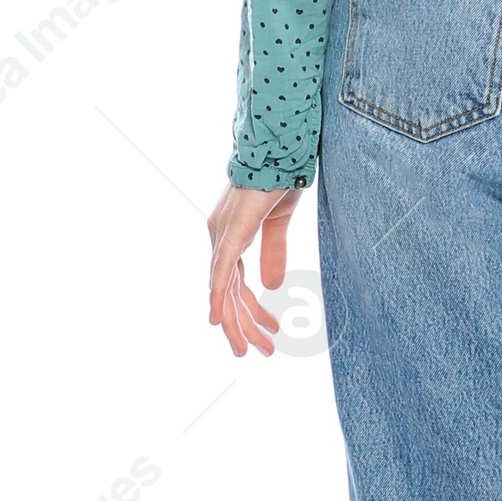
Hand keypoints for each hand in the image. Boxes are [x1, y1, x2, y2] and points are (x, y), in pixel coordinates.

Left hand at [207, 183, 300, 357]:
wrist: (282, 148)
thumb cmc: (281, 176)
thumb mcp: (280, 223)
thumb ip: (274, 253)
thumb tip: (273, 286)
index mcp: (232, 235)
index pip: (237, 282)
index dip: (251, 309)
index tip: (267, 330)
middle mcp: (221, 237)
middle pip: (230, 292)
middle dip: (245, 325)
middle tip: (261, 351)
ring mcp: (222, 234)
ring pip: (226, 290)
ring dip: (240, 322)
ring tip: (254, 349)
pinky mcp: (230, 232)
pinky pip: (223, 272)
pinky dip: (220, 297)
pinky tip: (219, 322)